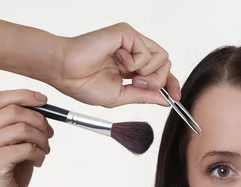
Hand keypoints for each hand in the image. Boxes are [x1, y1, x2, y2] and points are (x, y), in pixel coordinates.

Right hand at [0, 90, 52, 186]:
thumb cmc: (8, 174)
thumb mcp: (13, 144)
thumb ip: (20, 124)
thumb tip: (43, 106)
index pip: (1, 98)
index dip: (25, 96)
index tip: (45, 101)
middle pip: (15, 111)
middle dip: (40, 121)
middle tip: (49, 135)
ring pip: (23, 128)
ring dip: (42, 139)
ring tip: (44, 150)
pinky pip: (26, 148)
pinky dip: (39, 154)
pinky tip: (39, 162)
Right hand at [54, 23, 179, 107]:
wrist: (65, 73)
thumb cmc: (83, 83)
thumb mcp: (121, 96)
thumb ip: (144, 96)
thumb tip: (166, 100)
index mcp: (132, 67)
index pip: (161, 73)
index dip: (171, 84)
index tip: (175, 98)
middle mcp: (133, 51)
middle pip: (166, 65)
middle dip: (158, 81)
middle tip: (137, 84)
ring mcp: (131, 41)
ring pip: (162, 57)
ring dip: (148, 73)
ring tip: (128, 75)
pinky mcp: (126, 33)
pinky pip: (146, 51)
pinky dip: (136, 62)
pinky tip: (118, 60)